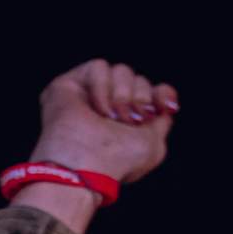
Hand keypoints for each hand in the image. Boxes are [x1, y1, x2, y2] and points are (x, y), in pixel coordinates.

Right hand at [26, 59, 179, 187]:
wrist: (85, 166)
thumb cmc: (116, 162)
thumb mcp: (153, 146)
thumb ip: (163, 121)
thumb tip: (164, 103)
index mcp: (126, 120)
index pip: (151, 91)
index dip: (161, 94)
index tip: (164, 107)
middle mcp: (107, 107)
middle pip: (138, 79)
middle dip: (140, 99)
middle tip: (130, 121)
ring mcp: (87, 96)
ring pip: (120, 71)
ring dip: (121, 96)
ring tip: (111, 118)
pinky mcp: (68, 85)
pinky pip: (99, 67)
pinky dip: (102, 88)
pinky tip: (98, 110)